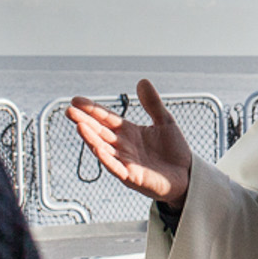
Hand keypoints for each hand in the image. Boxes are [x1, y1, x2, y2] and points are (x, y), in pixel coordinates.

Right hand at [64, 79, 192, 208]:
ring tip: (79, 125)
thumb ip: (153, 103)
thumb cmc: (174, 150)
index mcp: (128, 132)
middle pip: (100, 132)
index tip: (76, 100)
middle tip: (69, 110)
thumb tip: (142, 81)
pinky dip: (106, 158)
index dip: (92, 109)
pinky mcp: (132, 177)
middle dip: (85, 121)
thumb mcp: (165, 121)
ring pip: (104, 149)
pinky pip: (116, 167)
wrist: (188, 174)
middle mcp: (123, 146)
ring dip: (91, 138)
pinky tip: (97, 148)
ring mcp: (125, 162)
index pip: (106, 118)